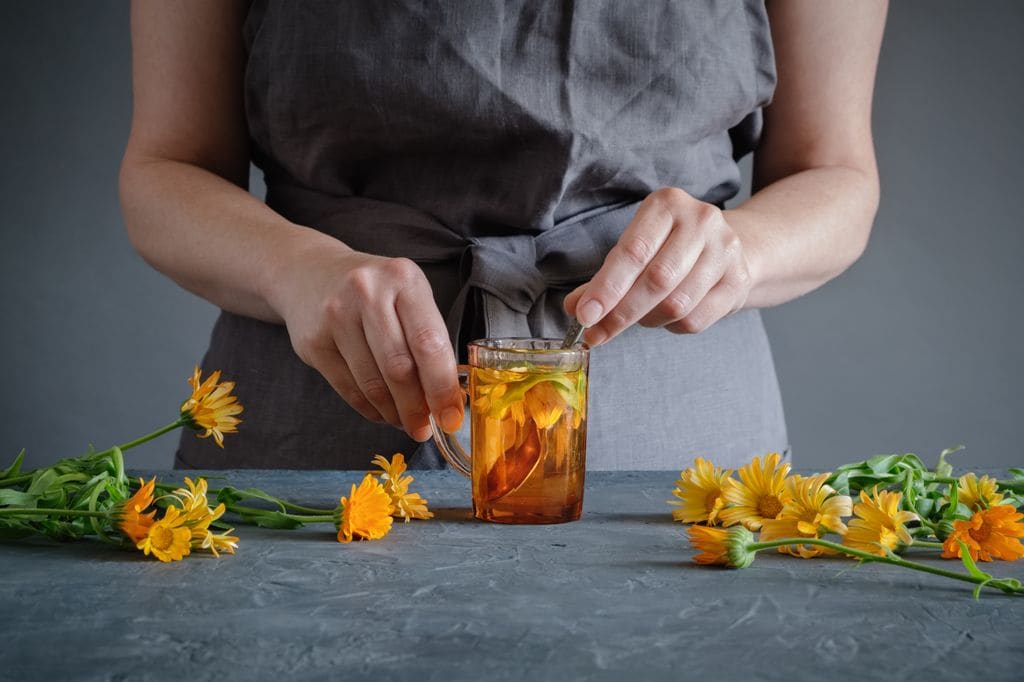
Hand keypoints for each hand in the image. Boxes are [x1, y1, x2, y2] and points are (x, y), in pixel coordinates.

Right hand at [269, 241, 463, 440]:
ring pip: (373, 384)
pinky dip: (370, 408)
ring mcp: (335, 316)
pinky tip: (382, 412)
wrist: (311, 273)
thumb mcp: (408, 295)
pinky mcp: (312, 342)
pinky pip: (348, 388)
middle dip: (417, 407)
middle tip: (425, 428)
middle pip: (399, 368)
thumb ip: (428, 338)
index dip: (442, 386)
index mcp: (403, 279)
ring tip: (405, 421)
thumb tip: (447, 398)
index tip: (451, 416)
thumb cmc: (375, 292)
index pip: (428, 342)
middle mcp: (367, 293)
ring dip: (394, 412)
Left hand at [565, 187, 752, 344]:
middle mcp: (700, 220)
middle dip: (621, 313)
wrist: (730, 246)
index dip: (606, 288)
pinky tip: (665, 318)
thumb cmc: (669, 247)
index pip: (633, 252)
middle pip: (657, 280)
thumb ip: (604, 277)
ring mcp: (725, 250)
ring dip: (647, 321)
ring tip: (637, 318)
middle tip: (597, 333)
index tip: (585, 315)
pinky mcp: (738, 280)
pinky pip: (696, 319)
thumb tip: (574, 308)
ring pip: (677, 304)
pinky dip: (671, 327)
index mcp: (667, 204)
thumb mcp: (635, 248)